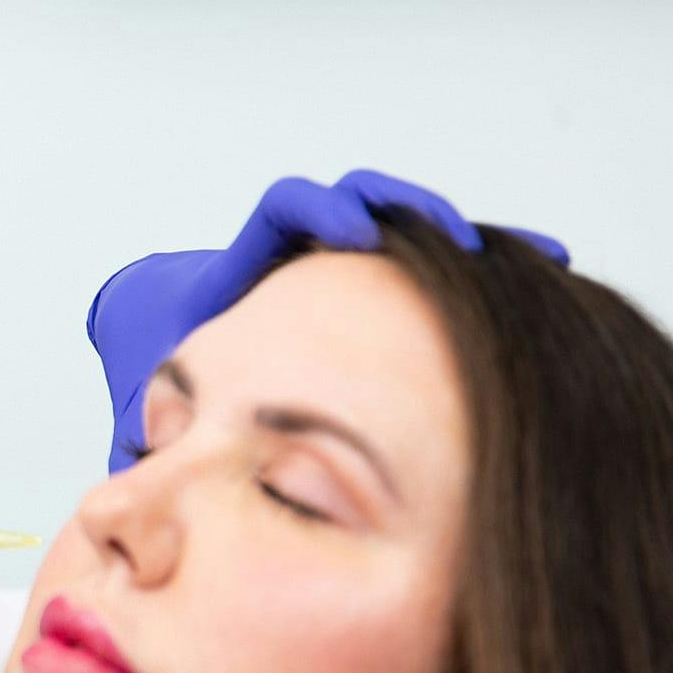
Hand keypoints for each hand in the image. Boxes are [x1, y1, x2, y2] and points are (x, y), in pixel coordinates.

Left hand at [87, 169, 569, 471]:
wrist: (155, 352)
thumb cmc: (147, 374)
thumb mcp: (143, 397)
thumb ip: (142, 424)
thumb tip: (130, 471)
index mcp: (239, 266)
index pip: (283, 208)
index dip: (320, 208)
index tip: (354, 235)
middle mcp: (292, 254)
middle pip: (365, 201)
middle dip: (416, 211)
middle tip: (463, 245)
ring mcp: (331, 267)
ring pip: (410, 236)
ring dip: (470, 245)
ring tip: (541, 262)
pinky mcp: (365, 290)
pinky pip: (427, 271)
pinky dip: (477, 278)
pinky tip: (542, 290)